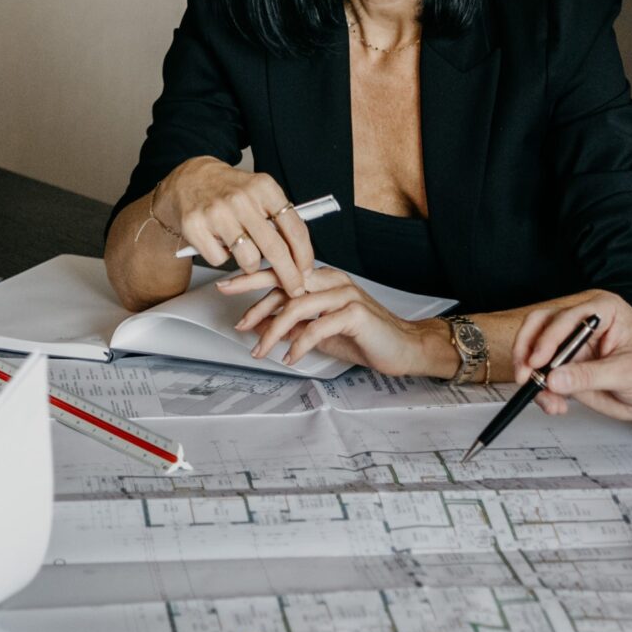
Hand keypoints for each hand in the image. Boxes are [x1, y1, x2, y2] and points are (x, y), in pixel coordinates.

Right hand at [153, 159, 317, 295]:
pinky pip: (220, 260)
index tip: (306, 270)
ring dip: (251, 264)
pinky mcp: (196, 226)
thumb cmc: (230, 190)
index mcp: (263, 187)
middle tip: (294, 287)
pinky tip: (220, 242)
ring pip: (248, 259)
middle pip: (275, 249)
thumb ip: (280, 217)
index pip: (294, 228)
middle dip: (288, 275)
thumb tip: (301, 253)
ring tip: (245, 250)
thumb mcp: (260, 192)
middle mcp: (241, 199)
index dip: (304, 256)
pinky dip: (222, 257)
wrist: (191, 179)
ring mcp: (217, 213)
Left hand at [225, 266, 449, 374]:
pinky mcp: (355, 313)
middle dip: (254, 300)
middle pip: (284, 282)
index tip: (227, 287)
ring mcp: (345, 294)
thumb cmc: (366, 338)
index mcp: (323, 279)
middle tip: (236, 320)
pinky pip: (317, 327)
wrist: (405, 348)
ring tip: (262, 351)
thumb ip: (296, 325)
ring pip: (297, 306)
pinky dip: (299, 344)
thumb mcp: (322, 332)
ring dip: (274, 332)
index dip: (252, 279)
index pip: (282, 273)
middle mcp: (332, 281)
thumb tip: (265, 327)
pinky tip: (291, 358)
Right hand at [512, 290, 631, 426]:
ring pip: (535, 352)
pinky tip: (555, 404)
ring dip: (533, 376)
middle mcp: (583, 324)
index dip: (547, 339)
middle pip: (541, 327)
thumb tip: (555, 378)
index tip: (538, 363)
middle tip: (526, 376)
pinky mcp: (569, 367)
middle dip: (528, 353)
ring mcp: (574, 346)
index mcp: (603, 311)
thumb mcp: (627, 373)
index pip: (564, 317)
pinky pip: (544, 376)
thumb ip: (588, 376)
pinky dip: (542, 391)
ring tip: (547, 399)